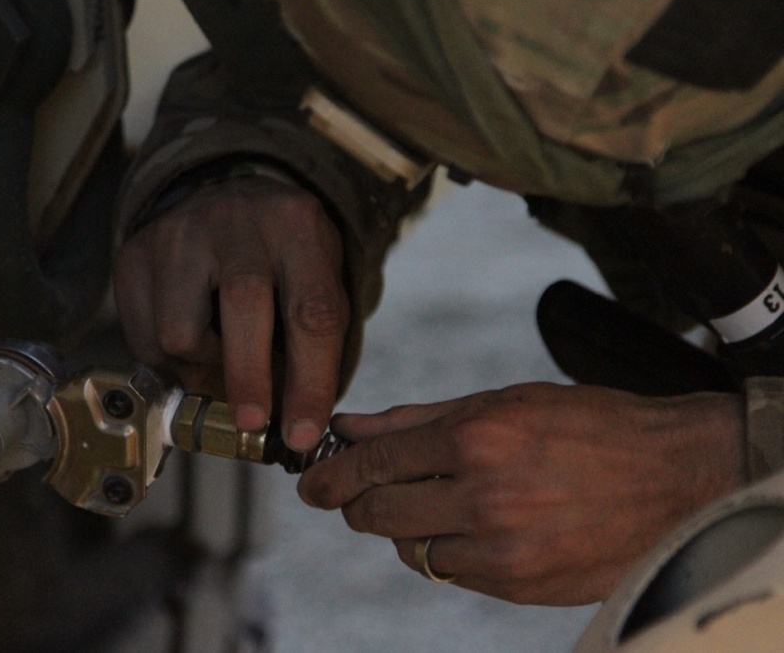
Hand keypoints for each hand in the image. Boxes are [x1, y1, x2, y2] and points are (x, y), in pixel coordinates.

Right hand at [114, 176, 348, 450]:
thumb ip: (310, 345)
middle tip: (253, 424)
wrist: (228, 201)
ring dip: (202, 366)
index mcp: (297, 224)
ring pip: (178, 332)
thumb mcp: (316, 281)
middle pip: (241, 308)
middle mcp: (236, 219)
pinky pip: (142, 336)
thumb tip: (293, 427)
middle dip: (248, 379)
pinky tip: (192, 345)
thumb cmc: (282, 257)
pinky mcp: (135, 253)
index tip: (302, 433)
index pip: (311, 311)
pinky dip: (169, 362)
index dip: (309, 381)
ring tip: (220, 358)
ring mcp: (178, 232)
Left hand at [297, 382, 745, 604]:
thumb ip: (415, 418)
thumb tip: (351, 426)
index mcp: (476, 439)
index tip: (312, 482)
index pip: (373, 464)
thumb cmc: (589, 426)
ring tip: (436, 502)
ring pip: (412, 550)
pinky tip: (472, 526)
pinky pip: (451, 573)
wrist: (676, 477)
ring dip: (407, 528)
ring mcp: (502, 550)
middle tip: (355, 494)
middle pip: (378, 515)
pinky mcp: (519, 587)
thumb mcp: (501, 401)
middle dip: (357, 504)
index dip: (332, 475)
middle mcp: (483, 498)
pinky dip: (447, 551)